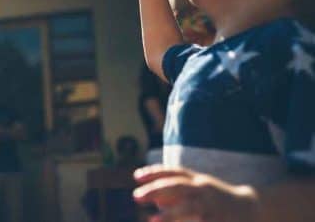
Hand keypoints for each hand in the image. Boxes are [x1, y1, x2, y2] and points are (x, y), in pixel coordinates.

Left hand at [134, 165, 258, 221]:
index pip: (173, 172)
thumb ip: (177, 194)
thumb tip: (156, 202)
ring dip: (170, 215)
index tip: (136, 176)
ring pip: (189, 208)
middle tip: (135, 196)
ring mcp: (212, 207)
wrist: (253, 209)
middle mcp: (204, 190)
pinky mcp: (217, 221)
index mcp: (198, 180)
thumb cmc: (218, 200)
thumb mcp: (199, 191)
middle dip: (155, 190)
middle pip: (177, 186)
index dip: (154, 172)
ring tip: (151, 220)